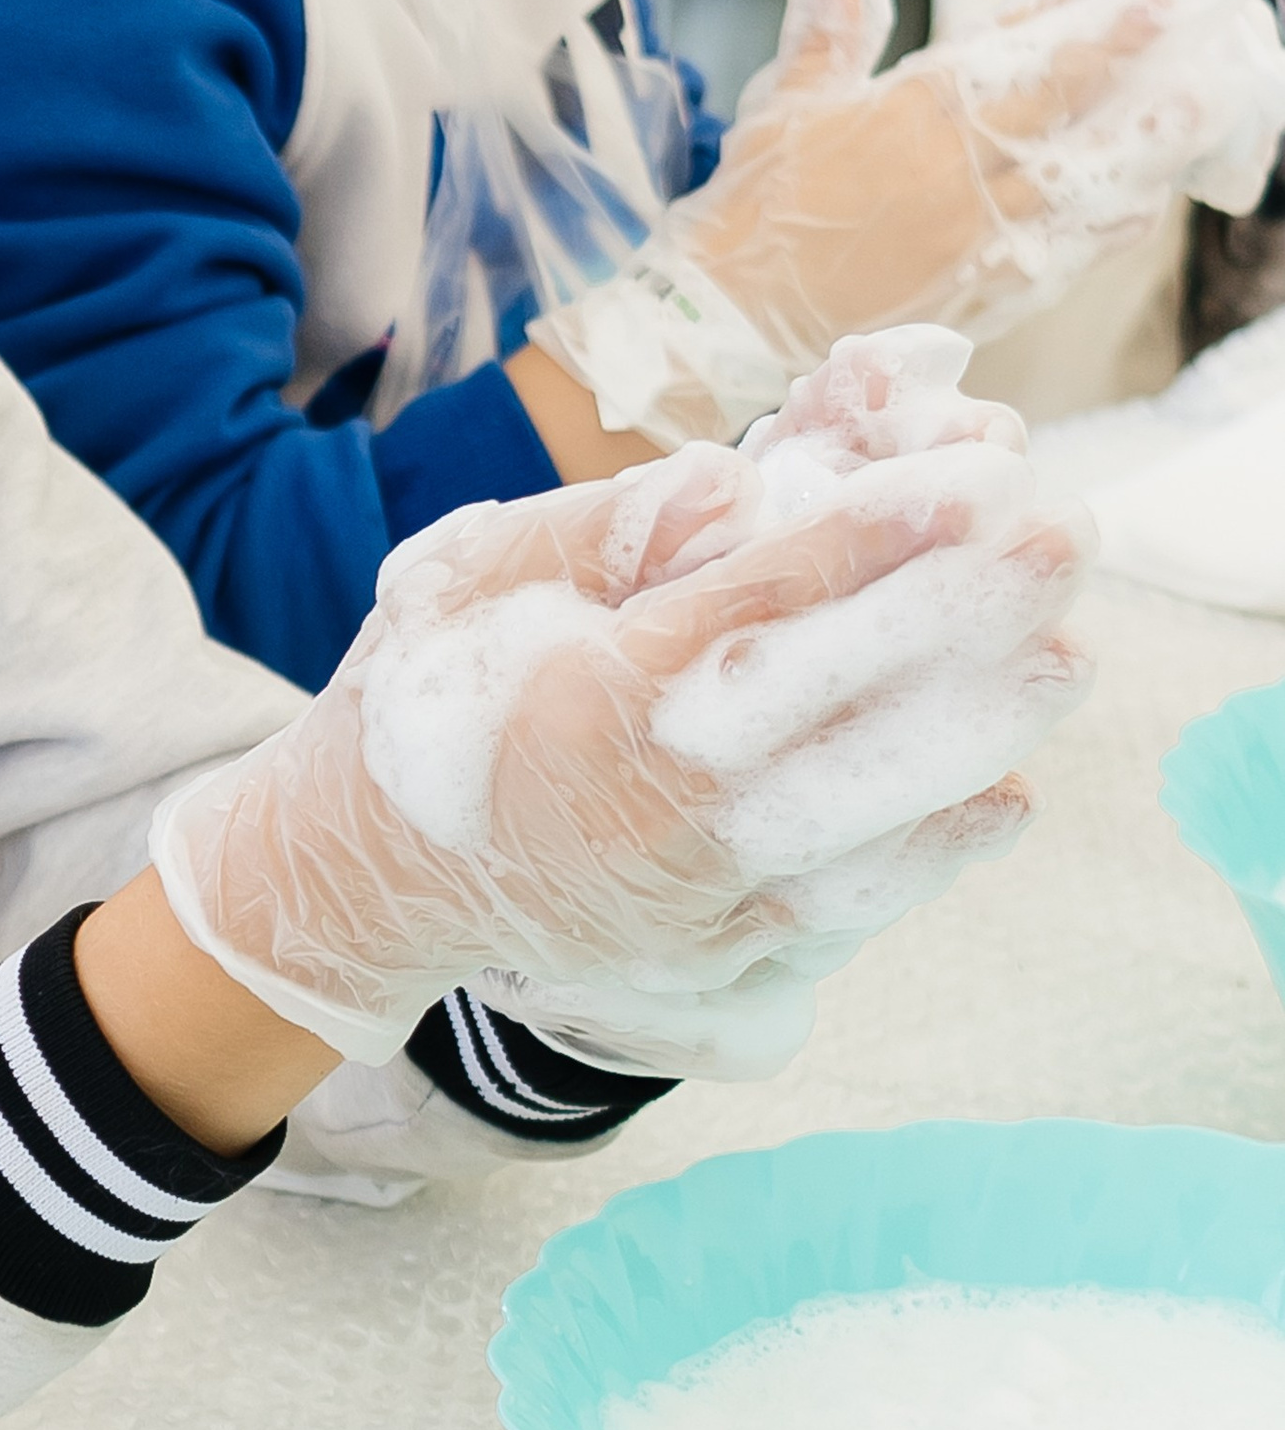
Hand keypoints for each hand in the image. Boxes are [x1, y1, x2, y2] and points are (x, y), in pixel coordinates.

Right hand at [442, 333, 1043, 1082]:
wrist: (362, 884)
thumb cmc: (421, 703)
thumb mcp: (466, 582)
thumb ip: (598, 530)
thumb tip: (728, 479)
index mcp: (584, 690)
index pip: (755, 601)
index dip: (872, 538)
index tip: (971, 479)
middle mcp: (645, 796)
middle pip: (830, 698)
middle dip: (955, 616)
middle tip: (1061, 541)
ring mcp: (683, 887)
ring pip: (855, 807)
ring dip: (970, 734)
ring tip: (1067, 659)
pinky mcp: (704, 951)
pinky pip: (839, 901)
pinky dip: (927, 856)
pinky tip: (1004, 799)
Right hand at [534, 0, 1284, 448]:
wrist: (732, 324)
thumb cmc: (753, 207)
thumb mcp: (784, 100)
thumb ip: (832, 22)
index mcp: (921, 106)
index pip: (1030, 43)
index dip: (1098, 9)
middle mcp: (970, 166)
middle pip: (1085, 101)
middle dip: (1154, 57)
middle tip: (1218, 16)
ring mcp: (990, 233)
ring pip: (1099, 173)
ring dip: (1158, 133)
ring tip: (1213, 94)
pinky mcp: (992, 293)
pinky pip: (1077, 249)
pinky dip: (1119, 218)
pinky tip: (1151, 194)